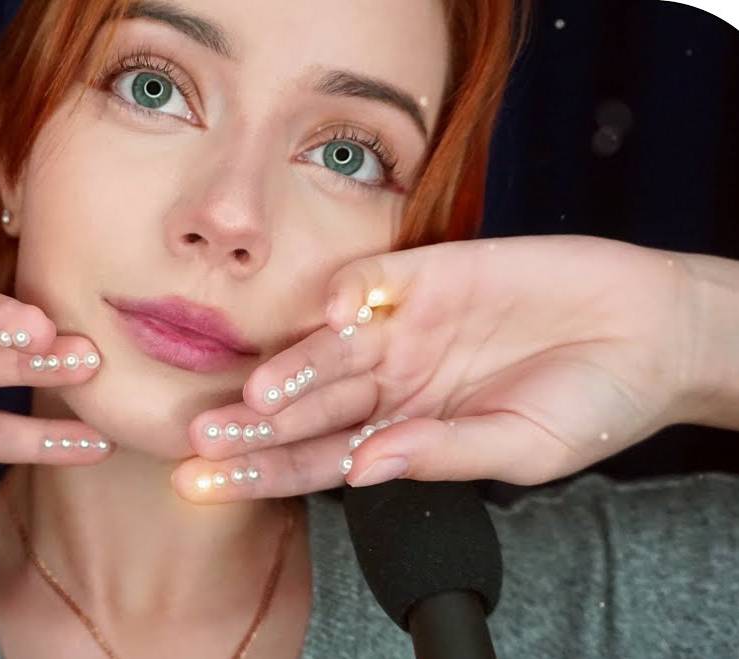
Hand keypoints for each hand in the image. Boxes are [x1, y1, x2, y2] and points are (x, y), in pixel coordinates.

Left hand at [172, 235, 699, 499]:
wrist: (649, 333)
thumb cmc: (590, 404)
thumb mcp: (522, 446)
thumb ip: (443, 455)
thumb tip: (366, 470)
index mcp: (401, 430)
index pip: (315, 459)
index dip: (265, 473)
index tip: (210, 487)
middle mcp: (389, 379)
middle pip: (306, 406)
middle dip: (255, 428)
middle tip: (204, 441)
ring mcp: (403, 327)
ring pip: (328, 350)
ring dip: (290, 369)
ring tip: (254, 398)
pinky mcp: (426, 273)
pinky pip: (372, 282)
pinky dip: (348, 297)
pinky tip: (328, 316)